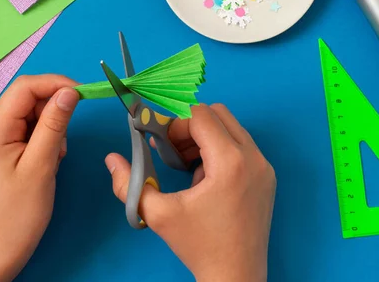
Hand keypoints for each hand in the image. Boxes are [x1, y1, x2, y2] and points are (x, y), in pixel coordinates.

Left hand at [0, 75, 79, 281]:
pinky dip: (46, 137)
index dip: (55, 84)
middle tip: (64, 141)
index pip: (25, 87)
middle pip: (28, 98)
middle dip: (53, 111)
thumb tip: (70, 91)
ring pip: (32, 112)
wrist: (1, 246)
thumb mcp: (42, 164)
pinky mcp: (4, 147)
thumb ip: (55, 124)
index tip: (84, 95)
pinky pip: (30, 128)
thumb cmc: (20, 211)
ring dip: (51, 126)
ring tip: (54, 157)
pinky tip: (48, 159)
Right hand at [105, 104, 275, 281]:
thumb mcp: (158, 214)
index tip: (160, 143)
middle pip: (219, 114)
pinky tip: (204, 177)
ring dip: (205, 136)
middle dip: (190, 126)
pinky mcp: (267, 176)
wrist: (235, 276)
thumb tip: (111, 159)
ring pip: (231, 127)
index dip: (175, 123)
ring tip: (185, 165)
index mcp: (230, 162)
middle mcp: (253, 157)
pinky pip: (242, 145)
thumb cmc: (198, 245)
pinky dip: (220, 149)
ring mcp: (265, 166)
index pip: (201, 115)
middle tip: (171, 149)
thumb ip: (129, 184)